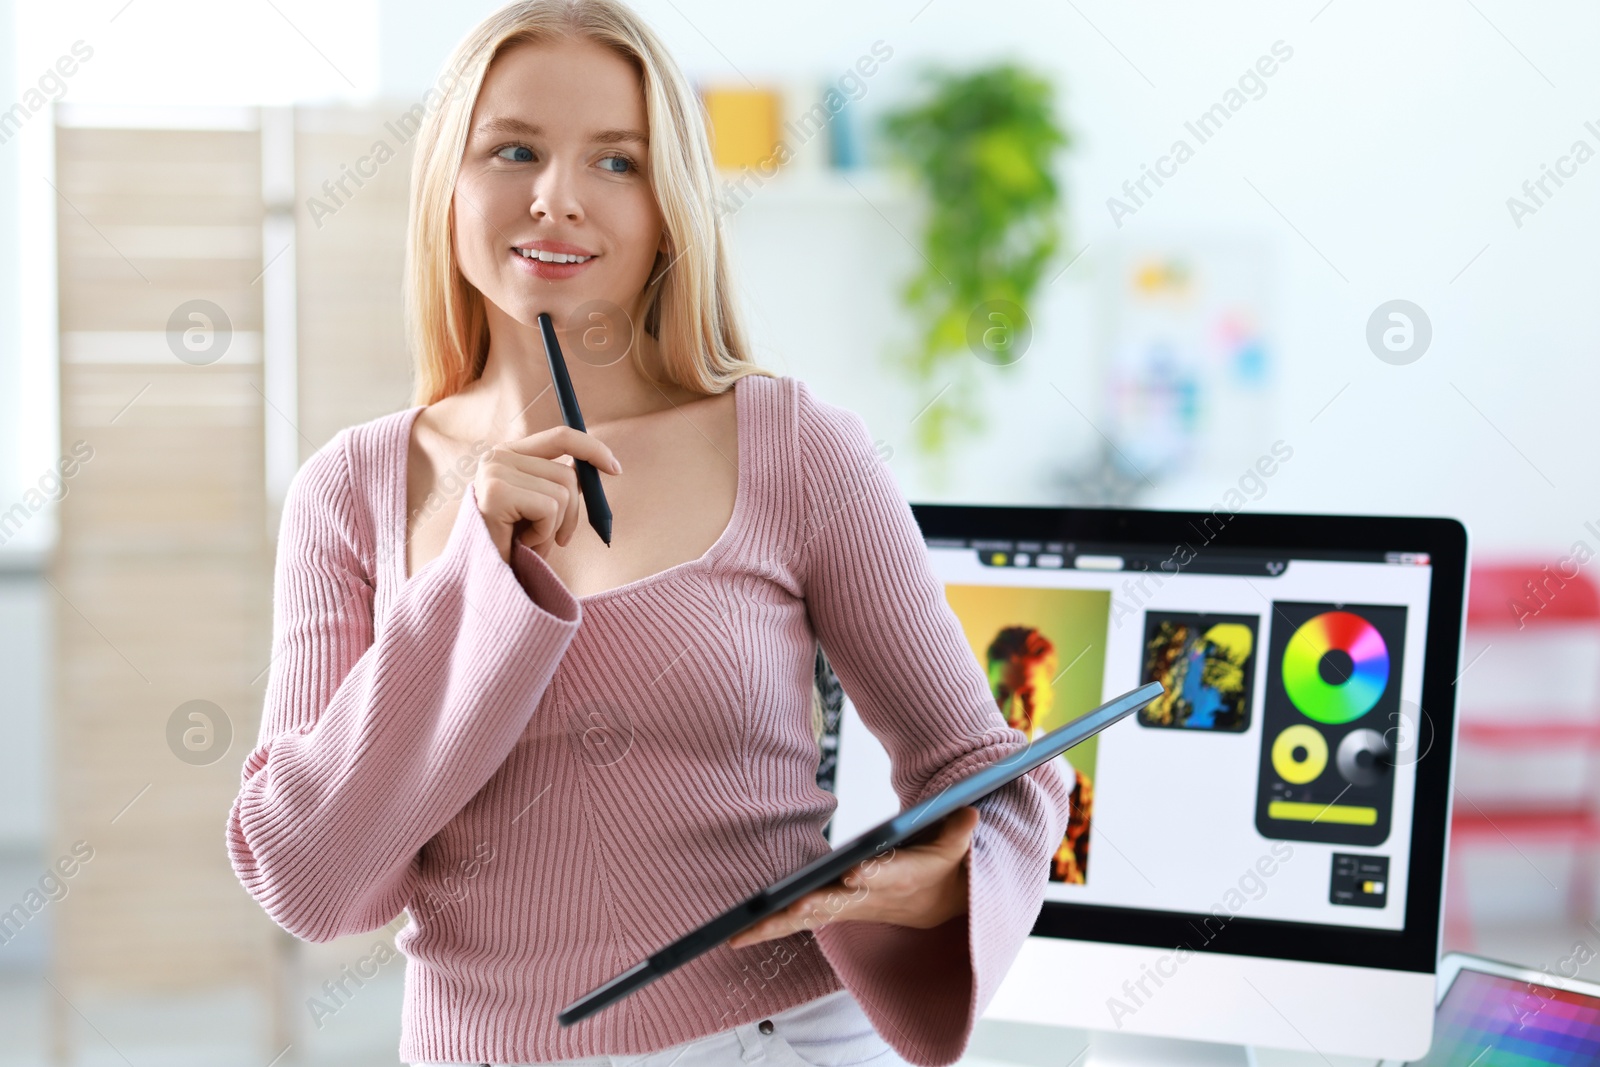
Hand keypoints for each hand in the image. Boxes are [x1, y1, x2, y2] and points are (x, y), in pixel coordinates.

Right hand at [474, 425, 620, 562]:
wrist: (477, 577)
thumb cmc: (509, 545)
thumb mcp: (537, 509)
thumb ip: (557, 485)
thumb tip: (594, 468)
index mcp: (508, 454)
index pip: (560, 437)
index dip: (592, 449)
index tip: (615, 469)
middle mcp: (497, 456)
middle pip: (568, 475)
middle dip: (573, 514)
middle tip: (558, 539)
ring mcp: (494, 471)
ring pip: (562, 494)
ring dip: (555, 527)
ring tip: (530, 541)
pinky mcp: (496, 492)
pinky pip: (549, 509)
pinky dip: (544, 533)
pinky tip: (521, 543)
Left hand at [726, 806, 978, 948]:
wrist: (941, 905)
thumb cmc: (945, 867)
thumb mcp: (959, 849)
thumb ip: (960, 831)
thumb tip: (968, 810)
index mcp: (904, 878)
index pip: (888, 875)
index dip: (873, 874)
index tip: (855, 871)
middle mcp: (871, 897)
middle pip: (838, 903)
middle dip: (813, 906)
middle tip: (789, 907)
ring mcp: (850, 906)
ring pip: (809, 917)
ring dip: (776, 925)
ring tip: (740, 932)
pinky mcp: (835, 908)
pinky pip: (799, 920)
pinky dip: (770, 927)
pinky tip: (737, 934)